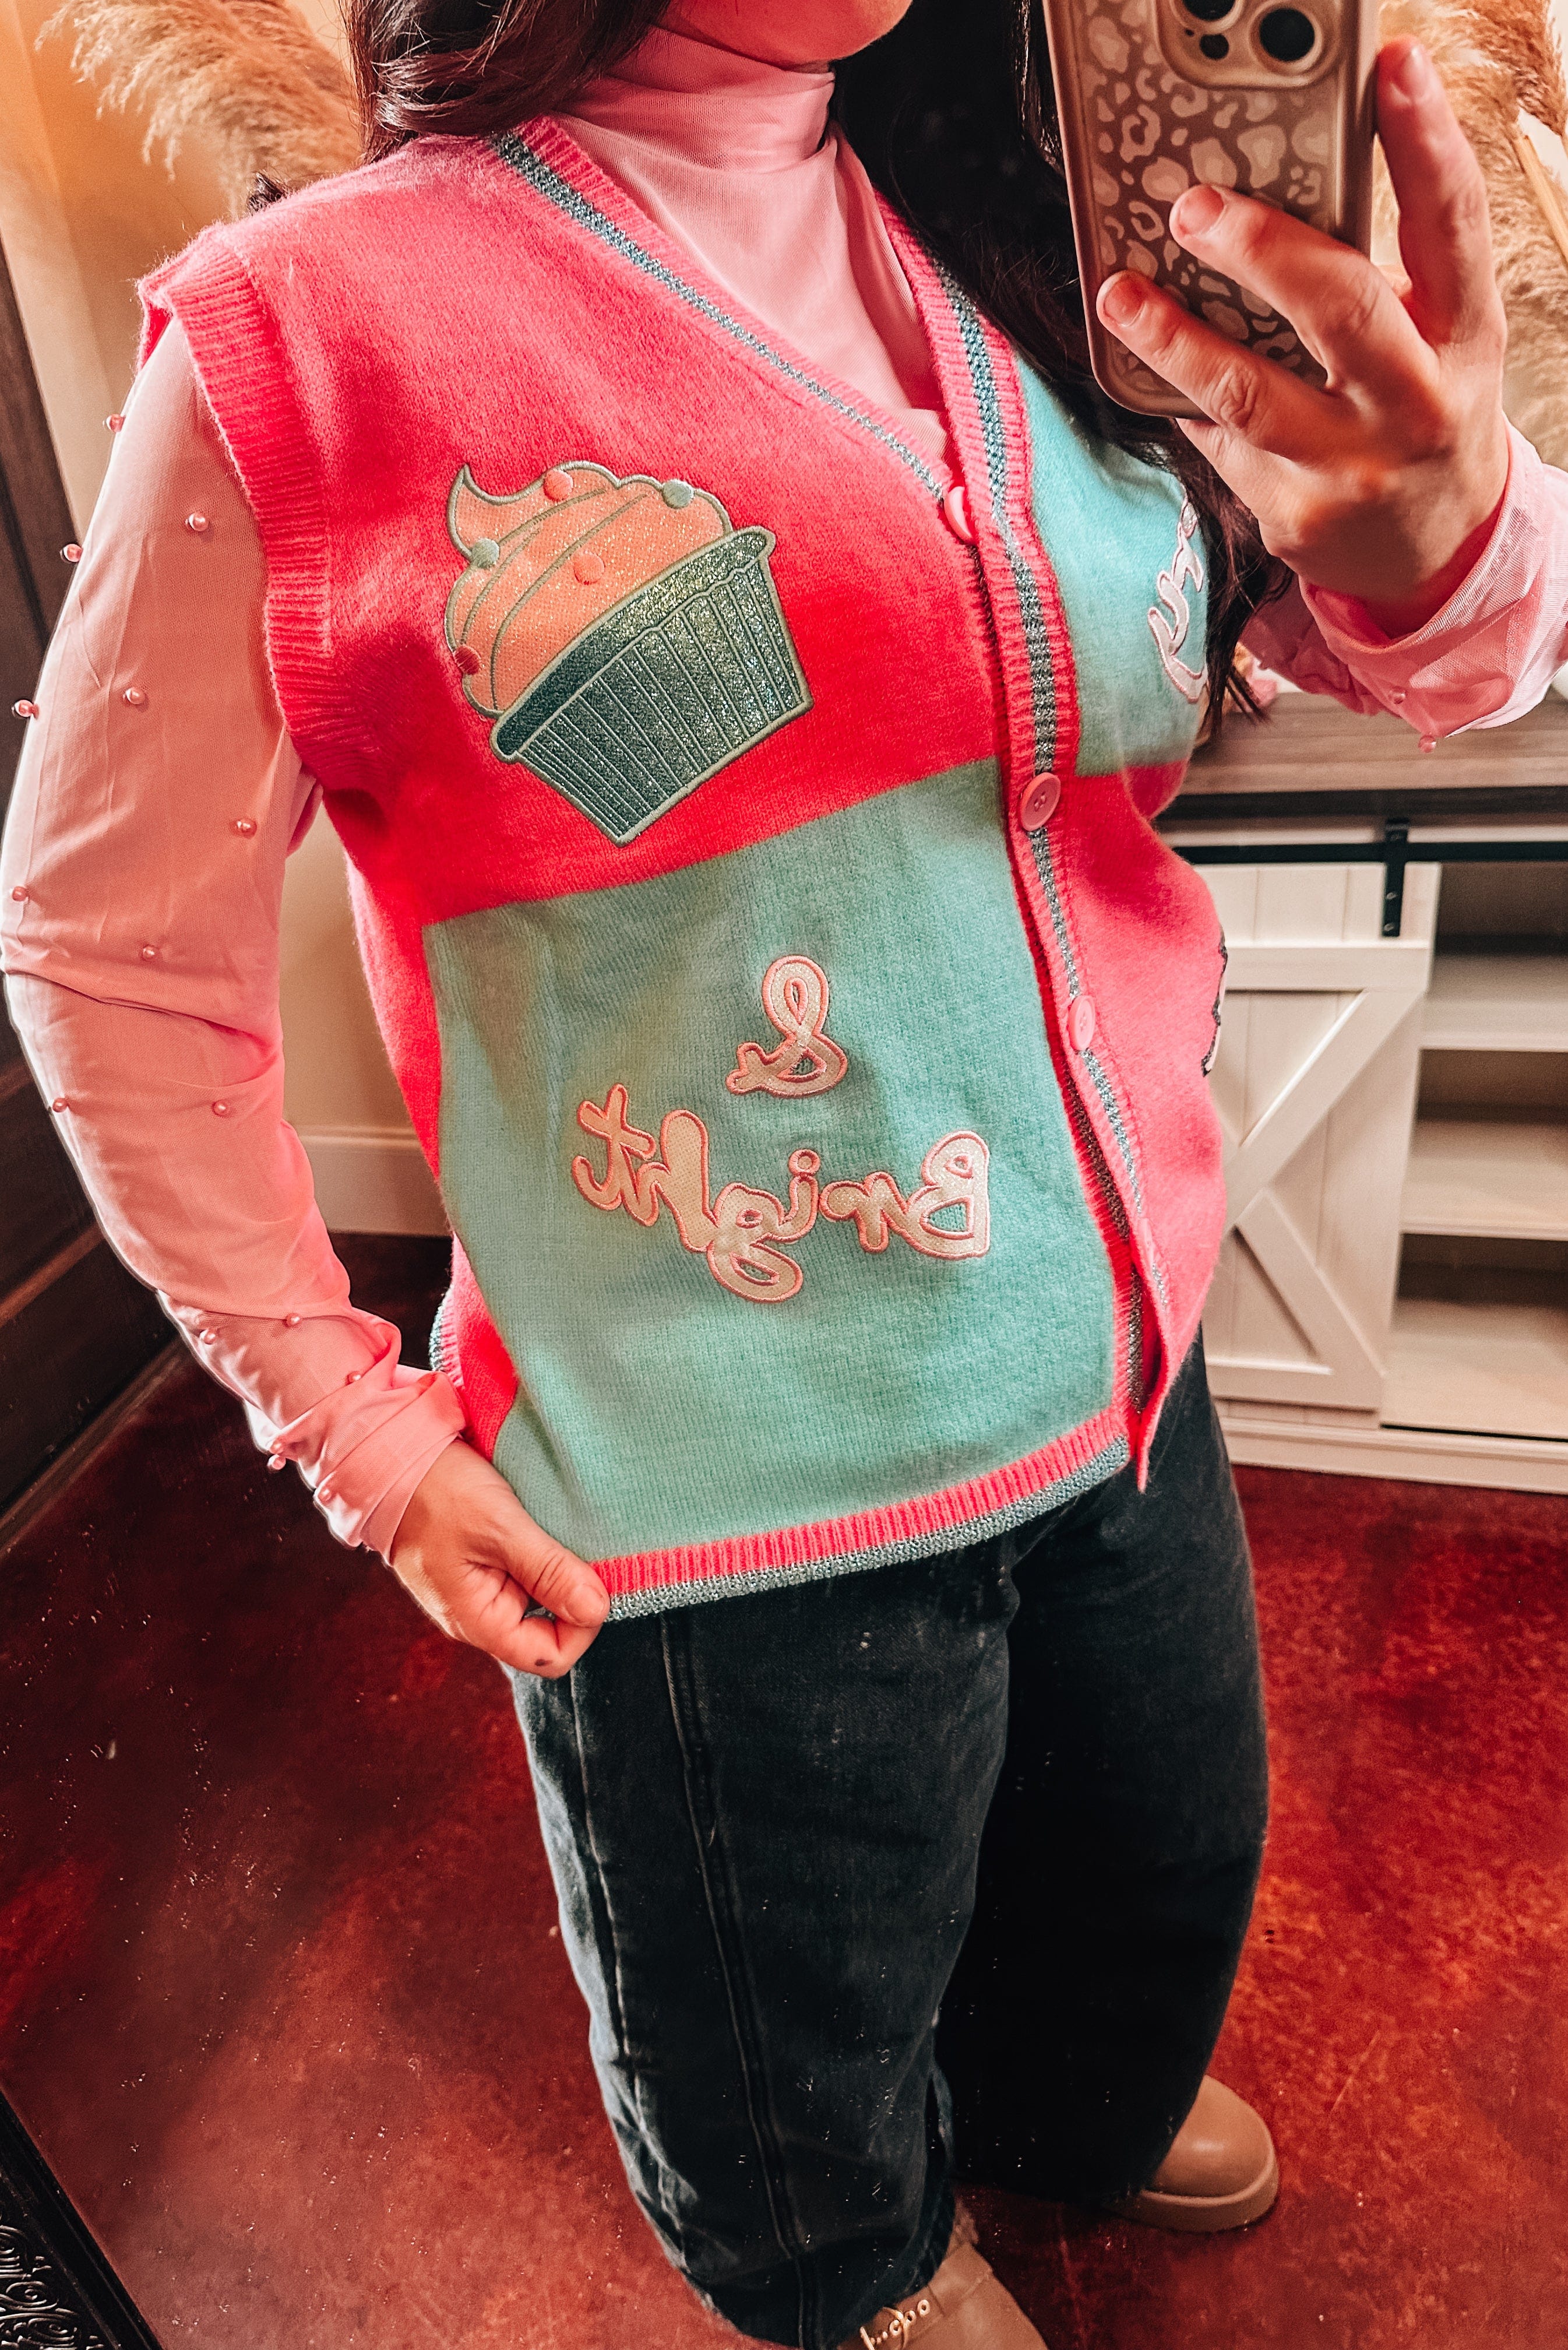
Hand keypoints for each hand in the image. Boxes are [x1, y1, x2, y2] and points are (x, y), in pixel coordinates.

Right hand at [387, 1438, 608, 1677]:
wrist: (392, 1458)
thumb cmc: (437, 1493)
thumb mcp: (499, 1527)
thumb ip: (548, 1570)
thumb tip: (597, 1609)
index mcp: (479, 1621)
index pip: (550, 1657)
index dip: (583, 1626)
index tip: (594, 1581)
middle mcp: (480, 1614)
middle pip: (549, 1628)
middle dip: (573, 1593)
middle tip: (584, 1548)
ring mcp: (481, 1589)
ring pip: (540, 1597)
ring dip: (560, 1569)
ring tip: (563, 1532)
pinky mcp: (483, 1563)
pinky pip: (525, 1572)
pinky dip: (543, 1553)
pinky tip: (547, 1525)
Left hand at [1095, 38, 1509, 635]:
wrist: (1435, 550)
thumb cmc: (1424, 413)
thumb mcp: (1439, 339)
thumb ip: (1388, 274)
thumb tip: (1283, 193)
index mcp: (1462, 337)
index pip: (1451, 224)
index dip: (1425, 140)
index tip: (1393, 70)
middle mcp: (1414, 404)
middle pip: (1337, 307)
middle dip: (1258, 247)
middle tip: (1194, 209)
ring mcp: (1351, 469)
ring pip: (1246, 392)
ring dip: (1172, 337)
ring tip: (1121, 295)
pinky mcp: (1293, 517)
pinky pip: (1218, 444)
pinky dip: (1184, 401)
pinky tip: (1159, 372)